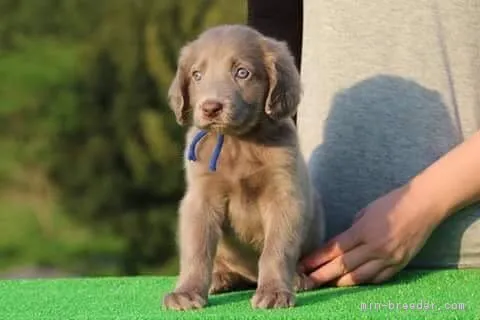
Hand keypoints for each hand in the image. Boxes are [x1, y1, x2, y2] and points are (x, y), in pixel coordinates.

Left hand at [299, 184, 442, 285]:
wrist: (424, 205)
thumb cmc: (392, 203)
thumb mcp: (365, 212)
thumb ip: (351, 231)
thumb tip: (338, 245)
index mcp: (363, 230)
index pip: (334, 249)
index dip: (316, 259)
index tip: (302, 265)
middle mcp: (375, 247)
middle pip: (342, 266)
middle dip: (321, 275)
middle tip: (305, 281)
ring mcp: (388, 258)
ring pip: (358, 277)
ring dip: (339, 282)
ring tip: (324, 285)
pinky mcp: (399, 265)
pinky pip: (377, 279)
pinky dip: (362, 282)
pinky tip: (349, 283)